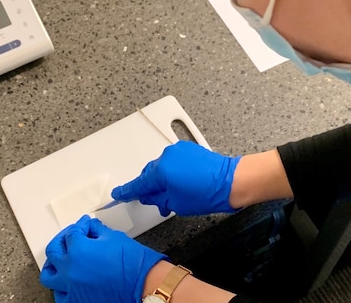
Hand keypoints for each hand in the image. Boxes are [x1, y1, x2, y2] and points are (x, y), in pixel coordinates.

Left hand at [40, 215, 166, 302]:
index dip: (80, 226)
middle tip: (70, 238)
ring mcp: (71, 289)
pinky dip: (62, 289)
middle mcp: (70, 270)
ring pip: (49, 277)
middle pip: (53, 251)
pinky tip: (68, 283)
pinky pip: (61, 297)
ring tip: (62, 262)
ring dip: (54, 266)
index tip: (85, 225)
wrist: (147, 286)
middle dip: (61, 240)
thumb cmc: (135, 264)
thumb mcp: (115, 238)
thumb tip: (90, 228)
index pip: (72, 233)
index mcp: (78, 250)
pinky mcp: (77, 302)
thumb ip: (97, 231)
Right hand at [111, 141, 240, 215]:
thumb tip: (151, 196)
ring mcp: (177, 151)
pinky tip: (182, 181)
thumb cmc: (208, 194)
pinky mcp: (187, 148)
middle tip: (156, 201)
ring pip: (161, 167)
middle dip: (151, 187)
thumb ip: (158, 198)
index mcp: (161, 171)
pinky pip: (172, 160)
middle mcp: (166, 157)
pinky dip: (173, 170)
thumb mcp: (176, 203)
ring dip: (163, 178)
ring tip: (174, 193)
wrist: (231, 181)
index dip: (127, 191)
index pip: (138, 184)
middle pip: (149, 174)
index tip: (119, 194)